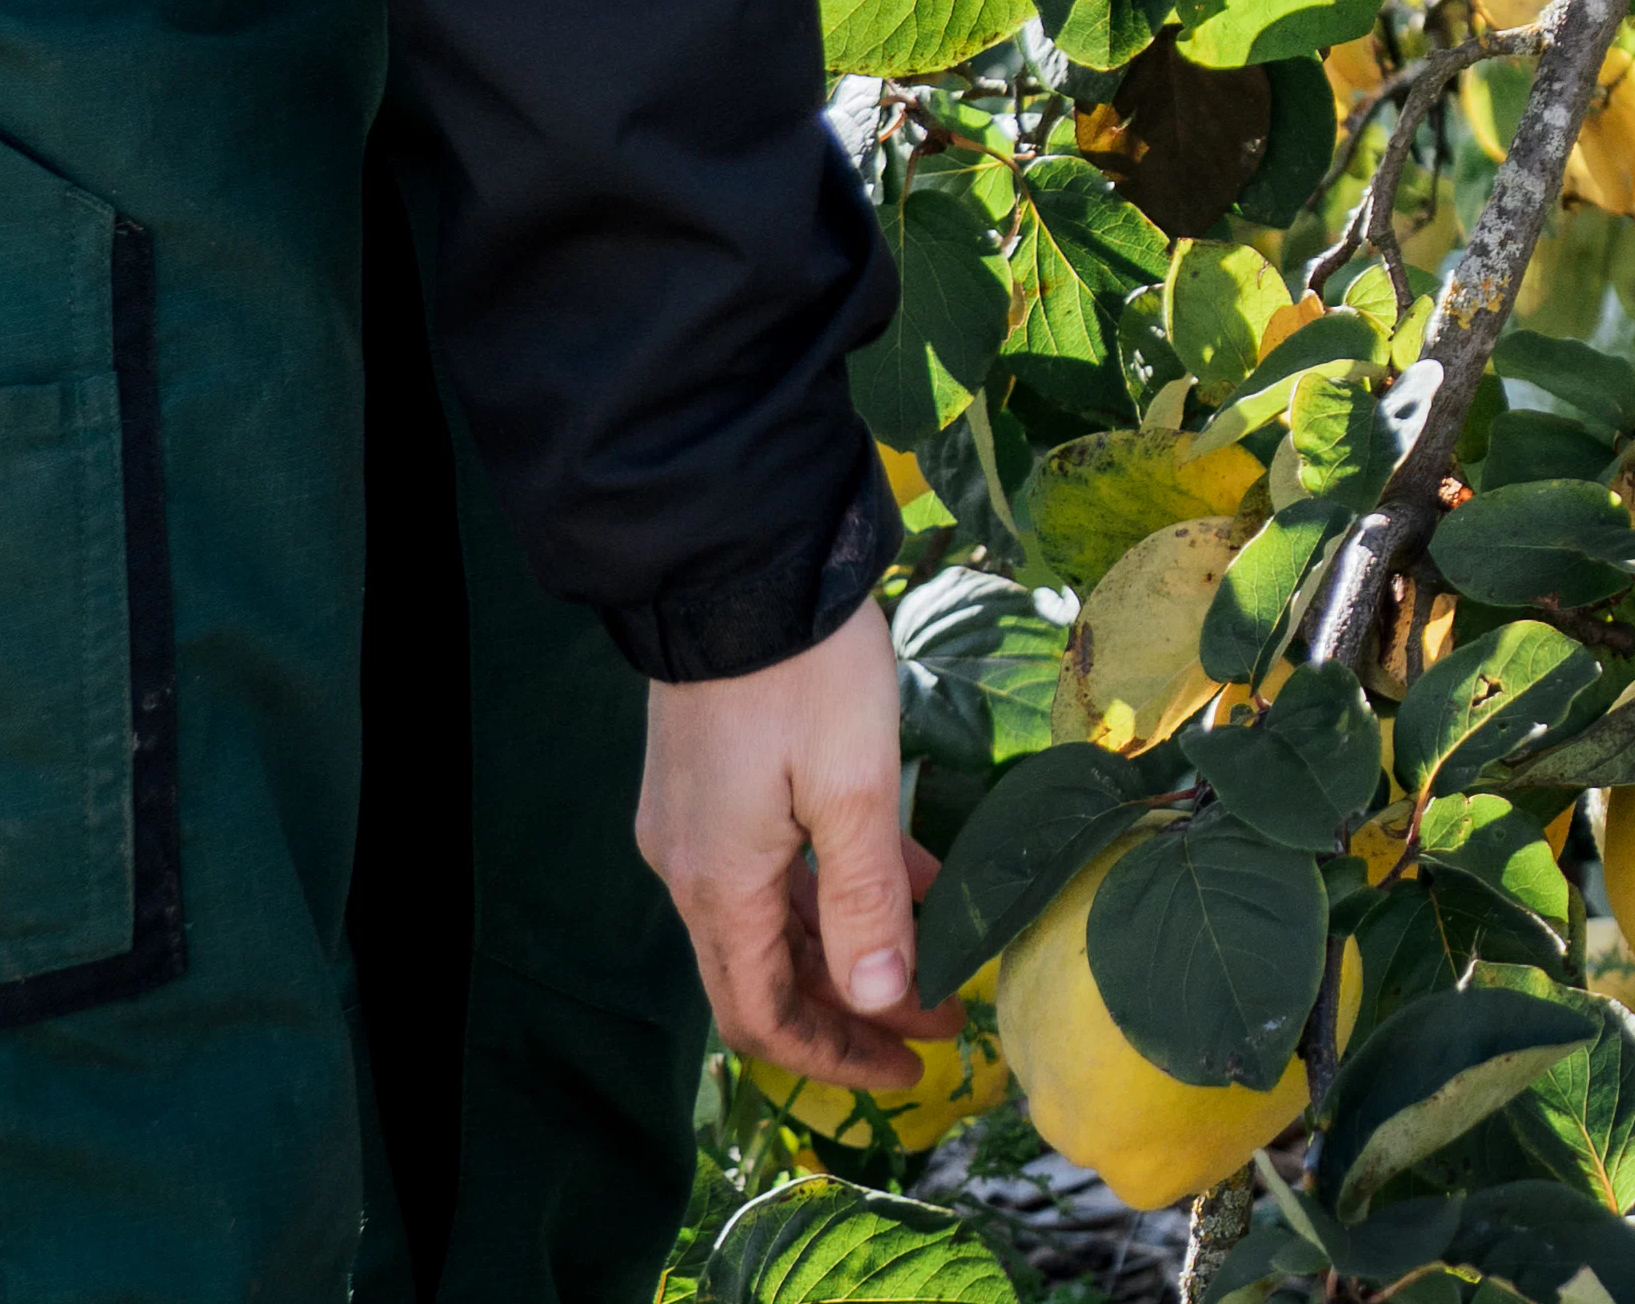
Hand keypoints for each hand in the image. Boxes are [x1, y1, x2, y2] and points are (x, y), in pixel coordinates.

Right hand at [636, 605, 928, 1089]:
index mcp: (717, 885)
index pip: (764, 1016)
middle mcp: (692, 869)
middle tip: (942, 1024)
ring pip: (776, 920)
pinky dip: (838, 886)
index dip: (836, 1056)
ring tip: (942, 960)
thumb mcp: (854, 786)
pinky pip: (779, 866)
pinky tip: (914, 882)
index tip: (911, 1072)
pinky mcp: (718, 783)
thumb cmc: (803, 672)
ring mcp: (699, 826)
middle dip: (855, 1009)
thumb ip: (866, 898)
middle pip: (768, 976)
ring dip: (850, 949)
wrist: (738, 561)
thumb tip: (884, 998)